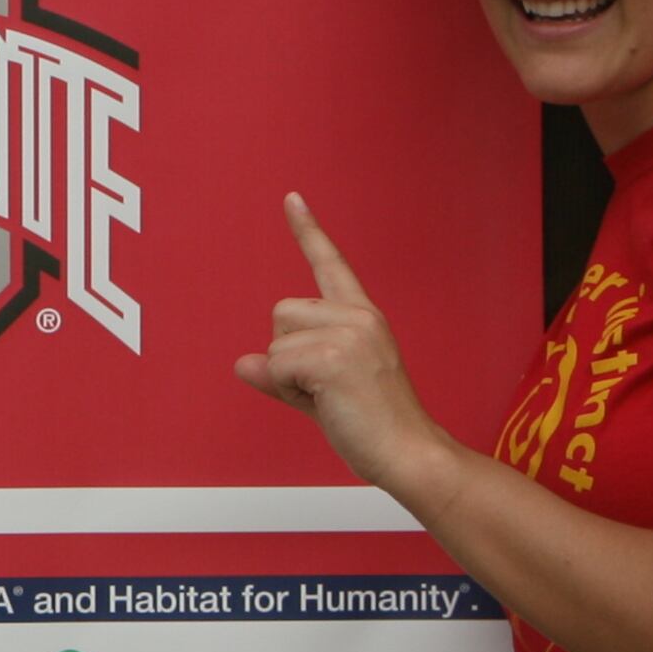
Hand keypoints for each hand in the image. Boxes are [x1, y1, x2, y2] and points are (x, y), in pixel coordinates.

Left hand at [232, 193, 453, 497]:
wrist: (409, 453)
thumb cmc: (375, 426)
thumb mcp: (323, 392)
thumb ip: (284, 374)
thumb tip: (243, 363)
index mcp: (362, 317)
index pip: (329, 264)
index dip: (308, 231)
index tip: (291, 198)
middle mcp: (357, 315)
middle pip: (280, 312)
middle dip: (287, 354)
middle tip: (326, 389)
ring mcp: (348, 332)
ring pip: (275, 342)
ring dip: (289, 375)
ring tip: (330, 397)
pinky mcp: (333, 356)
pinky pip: (277, 367)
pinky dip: (291, 391)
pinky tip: (328, 403)